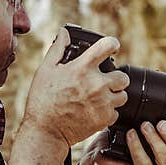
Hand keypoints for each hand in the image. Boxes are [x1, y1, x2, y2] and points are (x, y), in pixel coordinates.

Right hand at [22, 27, 130, 146]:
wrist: (46, 131)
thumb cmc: (42, 100)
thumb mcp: (45, 70)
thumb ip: (57, 48)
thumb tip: (64, 33)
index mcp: (83, 68)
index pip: (108, 45)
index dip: (112, 44)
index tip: (112, 48)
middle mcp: (97, 84)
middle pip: (123, 76)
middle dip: (115, 78)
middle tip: (104, 82)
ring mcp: (103, 102)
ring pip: (122, 95)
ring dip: (114, 95)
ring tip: (100, 98)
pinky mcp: (105, 119)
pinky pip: (116, 112)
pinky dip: (108, 112)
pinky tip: (95, 111)